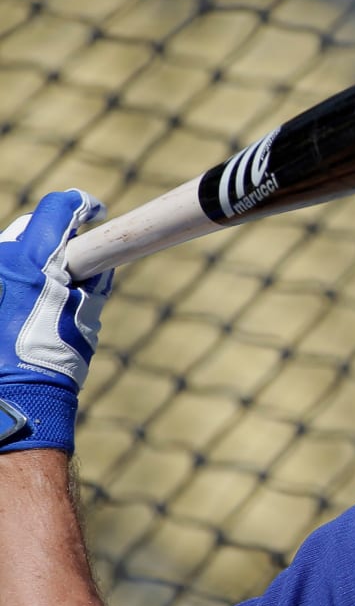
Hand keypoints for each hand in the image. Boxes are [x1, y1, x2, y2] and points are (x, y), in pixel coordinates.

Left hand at [0, 190, 111, 451]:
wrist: (13, 398)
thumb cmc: (54, 358)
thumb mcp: (85, 315)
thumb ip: (91, 281)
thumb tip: (95, 263)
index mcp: (31, 260)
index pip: (58, 210)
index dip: (82, 207)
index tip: (94, 212)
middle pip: (28, 229)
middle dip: (52, 239)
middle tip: (74, 262)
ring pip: (7, 253)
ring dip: (27, 263)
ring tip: (43, 296)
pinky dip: (11, 285)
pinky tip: (19, 310)